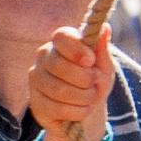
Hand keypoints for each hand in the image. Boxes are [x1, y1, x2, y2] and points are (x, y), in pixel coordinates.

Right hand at [31, 26, 111, 140]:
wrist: (86, 113)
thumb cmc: (94, 83)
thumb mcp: (104, 68)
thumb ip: (102, 50)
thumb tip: (105, 28)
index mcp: (61, 43)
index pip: (61, 37)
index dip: (77, 49)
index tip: (91, 61)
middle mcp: (44, 57)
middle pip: (59, 65)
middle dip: (85, 79)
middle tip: (95, 84)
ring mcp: (36, 79)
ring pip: (58, 90)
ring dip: (83, 98)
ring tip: (90, 99)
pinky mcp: (35, 102)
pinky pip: (56, 108)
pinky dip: (76, 112)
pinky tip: (81, 110)